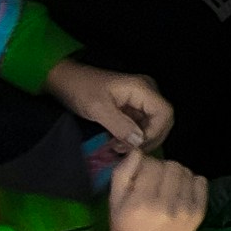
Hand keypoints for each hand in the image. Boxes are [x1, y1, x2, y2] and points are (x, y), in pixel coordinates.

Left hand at [45, 59, 173, 152]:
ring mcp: (141, 98)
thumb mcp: (98, 109)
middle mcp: (147, 91)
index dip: (155, 133)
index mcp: (142, 88)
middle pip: (163, 120)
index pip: (165, 113)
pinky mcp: (134, 105)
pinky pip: (143, 123)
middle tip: (125, 150)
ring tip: (119, 147)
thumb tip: (139, 141)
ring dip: (140, 139)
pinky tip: (119, 142)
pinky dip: (134, 135)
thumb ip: (120, 125)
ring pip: (154, 124)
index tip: (134, 145)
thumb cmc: (80, 90)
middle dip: (148, 139)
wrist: (66, 79)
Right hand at [106, 151, 208, 230]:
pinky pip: (201, 182)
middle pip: (171, 165)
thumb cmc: (125, 227)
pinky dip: (191, 182)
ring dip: (176, 175)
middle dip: (162, 169)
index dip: (146, 166)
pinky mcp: (198, 214)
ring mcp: (185, 210)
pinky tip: (180, 192)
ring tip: (167, 188)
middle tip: (155, 182)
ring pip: (186, 171)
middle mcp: (165, 205)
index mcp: (140, 202)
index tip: (142, 177)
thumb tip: (138, 151)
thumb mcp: (114, 201)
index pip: (151, 164)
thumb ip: (123, 173)